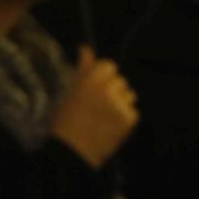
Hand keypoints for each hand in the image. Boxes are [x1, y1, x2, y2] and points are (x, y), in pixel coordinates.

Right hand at [49, 47, 138, 168]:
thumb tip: (86, 48)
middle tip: (98, 103)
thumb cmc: (66, 119)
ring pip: (128, 94)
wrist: (73, 150)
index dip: (102, 74)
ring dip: (120, 101)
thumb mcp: (70, 91)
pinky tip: (110, 124)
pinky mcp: (129, 119)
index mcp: (90, 79)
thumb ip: (83, 68)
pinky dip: (124, 116)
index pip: (109, 65)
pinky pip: (132, 111)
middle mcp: (107, 89)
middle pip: (120, 79)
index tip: (95, 85)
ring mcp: (120, 104)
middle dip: (112, 88)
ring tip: (104, 115)